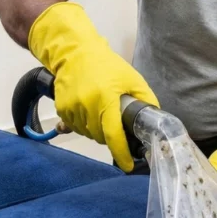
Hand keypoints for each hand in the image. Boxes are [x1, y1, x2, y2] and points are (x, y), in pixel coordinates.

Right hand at [28, 2, 158, 171]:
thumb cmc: (107, 65)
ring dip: (96, 131)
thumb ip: (145, 99)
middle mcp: (86, 105)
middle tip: (116, 123)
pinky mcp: (61, 108)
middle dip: (110, 136)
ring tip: (101, 112)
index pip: (113, 134)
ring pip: (87, 134)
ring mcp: (71, 108)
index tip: (127, 165)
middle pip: (100, 137)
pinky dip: (83, 124)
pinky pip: (75, 127)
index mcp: (106, 99)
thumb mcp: (133, 79)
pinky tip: (89, 110)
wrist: (75, 52)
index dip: (121, 153)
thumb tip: (155, 122)